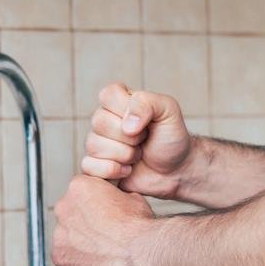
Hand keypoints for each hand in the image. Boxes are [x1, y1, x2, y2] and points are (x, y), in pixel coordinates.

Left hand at [52, 175, 156, 265]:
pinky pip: (65, 254)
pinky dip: (77, 258)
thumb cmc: (138, 224)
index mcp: (78, 186)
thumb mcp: (129, 196)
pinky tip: (95, 259)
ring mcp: (59, 232)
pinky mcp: (59, 255)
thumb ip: (111, 195)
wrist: (140, 251)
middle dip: (84, 220)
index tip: (103, 213)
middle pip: (70, 212)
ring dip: (80, 239)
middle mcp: (63, 206)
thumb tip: (110, 201)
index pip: (80, 191)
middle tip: (103, 231)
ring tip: (102, 247)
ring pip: (67, 234)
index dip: (94, 203)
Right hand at [81, 83, 195, 198]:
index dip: (126, 109)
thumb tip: (126, 125)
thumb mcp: (169, 112)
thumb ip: (148, 104)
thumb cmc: (171, 138)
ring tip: (138, 155)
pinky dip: (112, 170)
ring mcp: (99, 143)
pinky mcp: (96, 165)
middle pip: (99, 122)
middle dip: (129, 137)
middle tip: (144, 140)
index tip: (144, 121)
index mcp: (120, 101)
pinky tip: (127, 170)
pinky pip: (88, 165)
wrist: (176, 171)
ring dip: (124, 155)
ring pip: (93, 145)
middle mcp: (105, 119)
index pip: (108, 94)